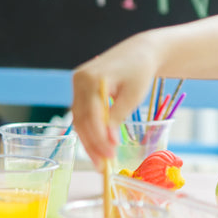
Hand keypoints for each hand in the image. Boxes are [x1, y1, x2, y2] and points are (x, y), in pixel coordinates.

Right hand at [71, 35, 158, 167]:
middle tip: (103, 166)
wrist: (140, 52)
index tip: (110, 155)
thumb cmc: (140, 71)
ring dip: (89, 141)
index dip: (99, 137)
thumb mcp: (133, 95)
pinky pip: (83, 114)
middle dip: (92, 144)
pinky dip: (90, 130)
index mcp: (92, 78)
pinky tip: (99, 146)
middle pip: (81, 119)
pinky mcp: (81, 89)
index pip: (91, 114)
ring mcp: (77, 84)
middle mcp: (79, 80)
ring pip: (79, 119)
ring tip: (101, 162)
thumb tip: (108, 143)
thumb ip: (118, 117)